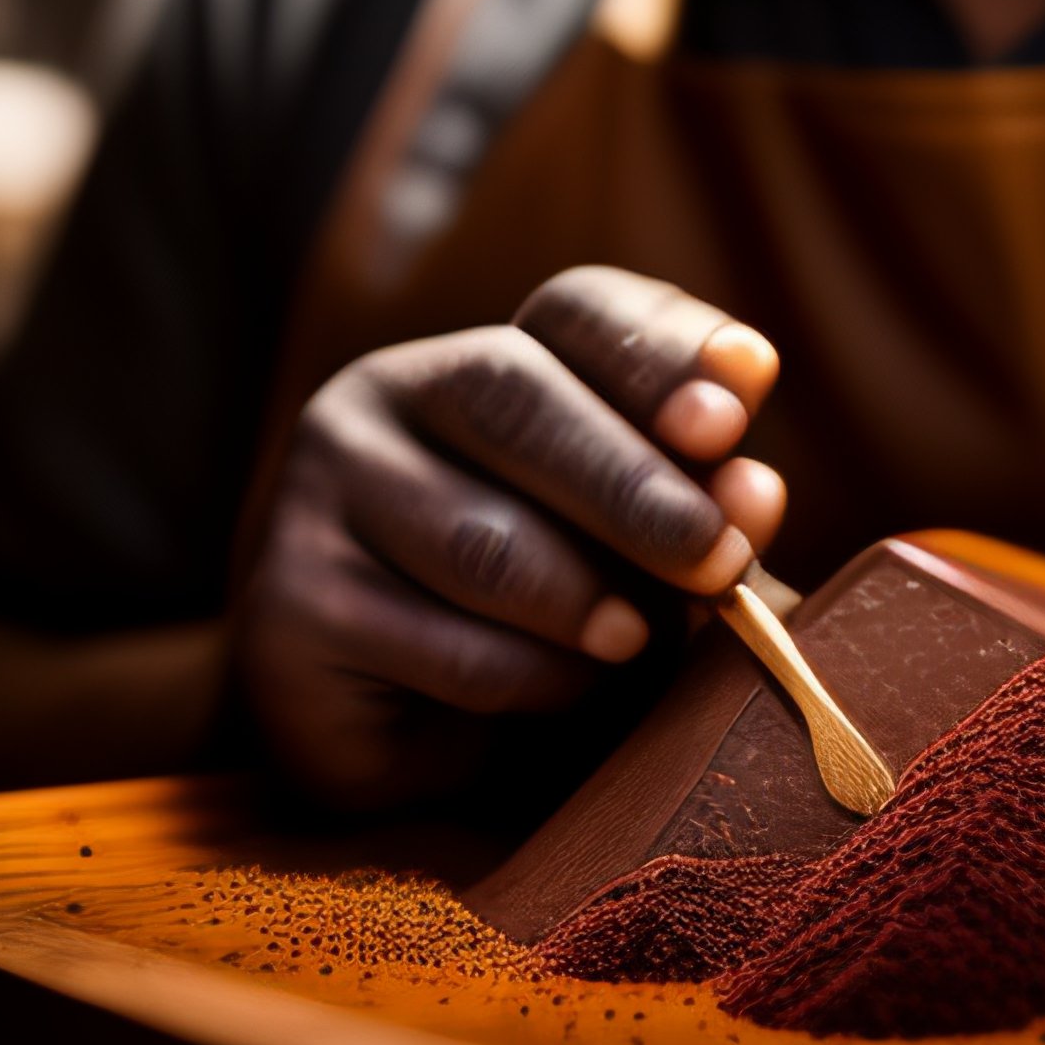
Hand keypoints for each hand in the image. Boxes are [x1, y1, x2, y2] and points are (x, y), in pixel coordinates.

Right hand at [234, 267, 782, 809]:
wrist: (385, 732)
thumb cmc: (536, 620)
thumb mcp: (629, 555)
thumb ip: (694, 514)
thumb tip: (755, 492)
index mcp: (480, 358)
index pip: (572, 312)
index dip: (658, 349)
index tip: (741, 403)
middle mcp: (381, 395)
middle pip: (515, 398)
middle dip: (632, 481)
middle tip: (717, 553)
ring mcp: (315, 493)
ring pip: (482, 538)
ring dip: (585, 598)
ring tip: (636, 640)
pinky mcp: (290, 606)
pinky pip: (442, 644)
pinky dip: (528, 679)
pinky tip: (558, 690)